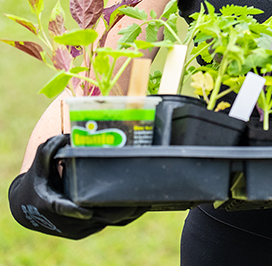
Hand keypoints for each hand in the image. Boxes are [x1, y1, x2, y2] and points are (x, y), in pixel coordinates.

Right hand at [8, 134, 146, 238]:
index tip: (85, 211)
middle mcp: (64, 220)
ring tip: (148, 200)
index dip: (75, 211)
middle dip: (118, 209)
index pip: (62, 208)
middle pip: (96, 217)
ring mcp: (75, 229)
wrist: (27, 208)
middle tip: (141, 197)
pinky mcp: (83, 232)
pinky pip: (107, 225)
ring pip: (105, 223)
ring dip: (127, 214)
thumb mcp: (40, 163)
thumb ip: (50, 149)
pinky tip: (141, 206)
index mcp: (50, 204)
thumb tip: (68, 136)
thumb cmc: (36, 181)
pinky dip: (123, 217)